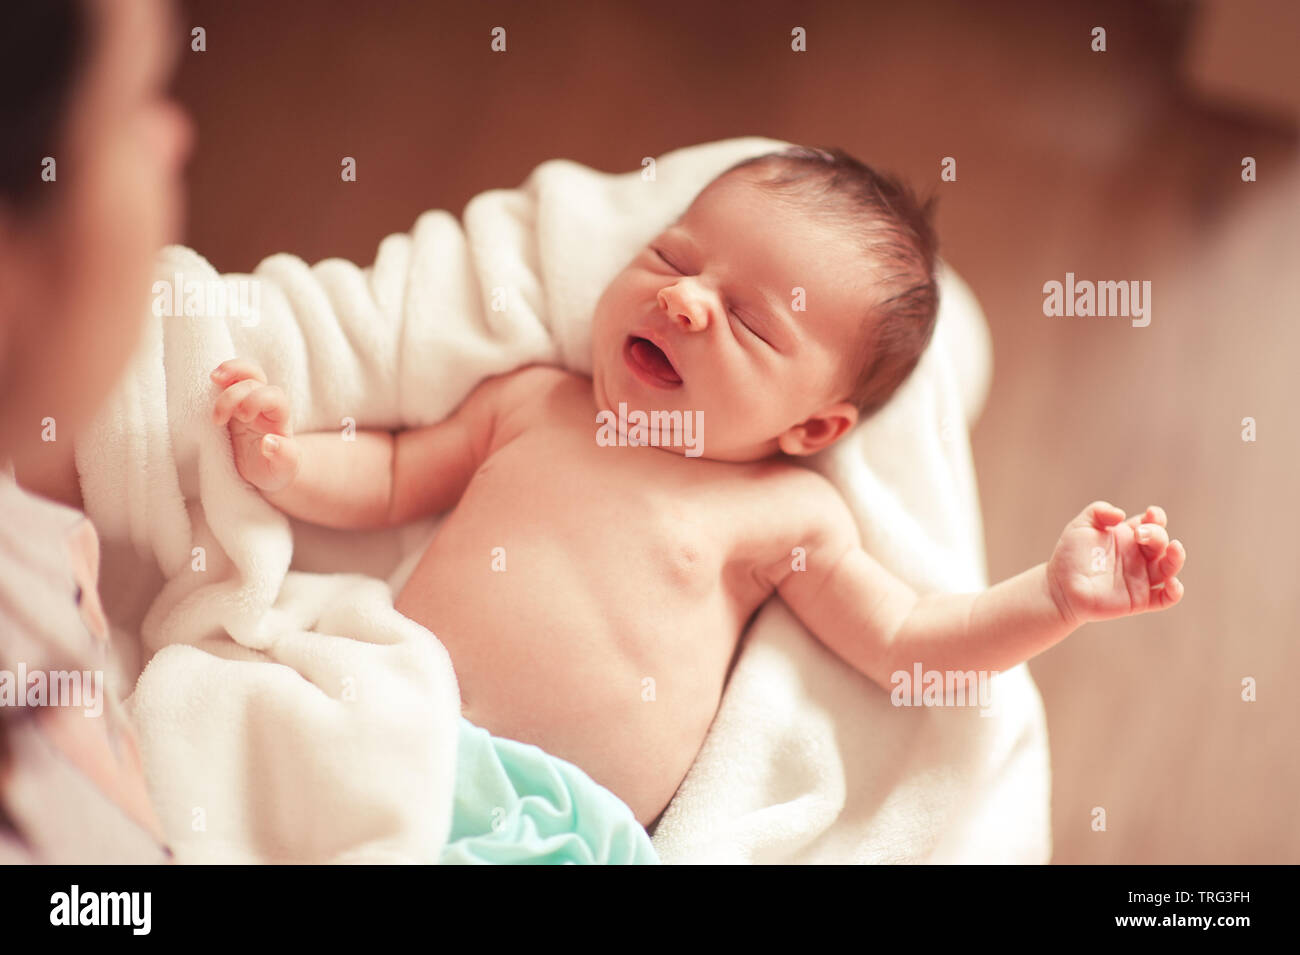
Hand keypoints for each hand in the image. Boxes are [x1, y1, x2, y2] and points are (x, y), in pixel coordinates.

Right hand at [210, 359, 299, 492]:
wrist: (264, 470)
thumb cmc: (275, 468)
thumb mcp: (283, 469)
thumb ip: (283, 457)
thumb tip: (269, 442)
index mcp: (279, 419)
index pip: (275, 397)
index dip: (258, 400)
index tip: (243, 418)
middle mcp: (264, 405)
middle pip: (256, 382)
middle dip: (235, 394)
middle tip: (218, 419)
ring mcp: (247, 401)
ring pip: (245, 374)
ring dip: (230, 371)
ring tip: (214, 378)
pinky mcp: (231, 403)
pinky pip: (229, 381)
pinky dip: (221, 375)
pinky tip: (211, 379)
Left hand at [1047, 501, 1185, 626]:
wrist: (1059, 587)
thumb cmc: (1070, 556)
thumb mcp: (1081, 526)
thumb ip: (1098, 511)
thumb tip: (1120, 514)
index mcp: (1129, 537)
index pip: (1153, 524)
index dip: (1156, 517)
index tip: (1150, 514)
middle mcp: (1139, 557)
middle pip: (1162, 542)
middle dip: (1157, 535)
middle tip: (1140, 534)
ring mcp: (1141, 578)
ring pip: (1169, 568)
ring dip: (1176, 558)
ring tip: (1175, 548)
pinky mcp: (1139, 600)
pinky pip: (1165, 598)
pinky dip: (1175, 592)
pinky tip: (1172, 583)